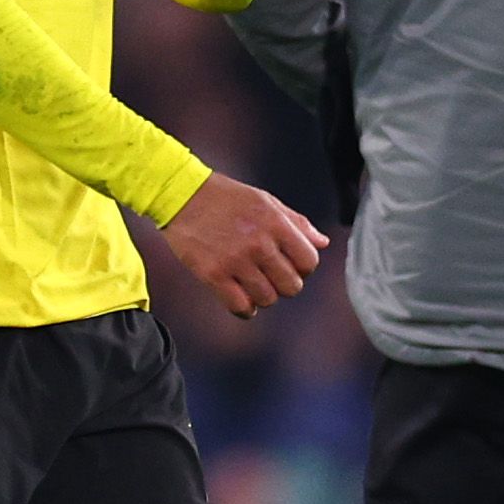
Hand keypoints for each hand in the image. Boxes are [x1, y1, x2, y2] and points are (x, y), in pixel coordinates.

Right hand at [155, 171, 326, 318]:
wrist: (181, 195)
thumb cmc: (226, 197)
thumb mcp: (265, 201)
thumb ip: (296, 222)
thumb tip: (322, 243)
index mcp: (276, 223)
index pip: (309, 261)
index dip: (303, 267)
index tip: (290, 265)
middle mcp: (259, 244)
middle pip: (291, 286)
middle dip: (284, 284)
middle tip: (271, 276)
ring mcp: (236, 261)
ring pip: (268, 299)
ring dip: (263, 296)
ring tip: (253, 284)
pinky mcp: (213, 274)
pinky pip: (240, 307)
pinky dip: (245, 308)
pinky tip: (240, 298)